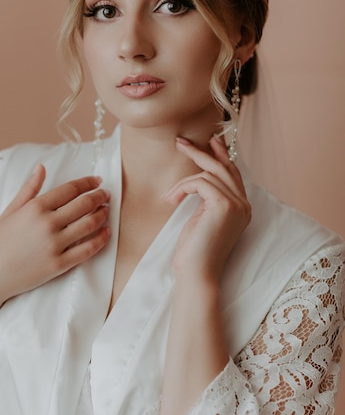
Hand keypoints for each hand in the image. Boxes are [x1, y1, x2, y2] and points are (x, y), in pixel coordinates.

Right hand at [0, 164, 110, 309]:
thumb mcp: (11, 210)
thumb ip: (29, 188)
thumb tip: (41, 167)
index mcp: (35, 207)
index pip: (70, 189)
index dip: (87, 183)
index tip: (97, 181)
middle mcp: (47, 223)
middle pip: (84, 205)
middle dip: (99, 197)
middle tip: (106, 195)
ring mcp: (54, 244)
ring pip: (89, 225)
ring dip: (103, 215)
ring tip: (107, 211)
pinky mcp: (59, 264)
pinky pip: (87, 250)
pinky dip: (101, 240)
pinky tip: (106, 233)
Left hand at [163, 135, 250, 282]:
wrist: (196, 274)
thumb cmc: (194, 251)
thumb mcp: (201, 218)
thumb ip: (207, 198)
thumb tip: (200, 177)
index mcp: (242, 208)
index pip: (232, 173)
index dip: (220, 155)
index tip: (209, 140)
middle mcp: (244, 205)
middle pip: (224, 167)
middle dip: (201, 152)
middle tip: (180, 141)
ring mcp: (237, 205)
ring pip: (208, 174)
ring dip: (183, 182)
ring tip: (169, 197)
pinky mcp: (224, 206)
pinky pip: (200, 183)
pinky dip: (183, 188)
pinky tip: (171, 200)